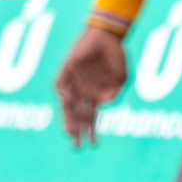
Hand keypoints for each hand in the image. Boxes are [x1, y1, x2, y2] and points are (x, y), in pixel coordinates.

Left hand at [55, 26, 127, 147]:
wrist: (108, 35)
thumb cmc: (116, 56)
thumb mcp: (121, 79)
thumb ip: (114, 92)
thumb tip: (103, 104)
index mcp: (94, 95)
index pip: (90, 117)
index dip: (91, 131)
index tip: (92, 145)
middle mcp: (82, 90)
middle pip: (76, 114)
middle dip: (76, 130)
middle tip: (76, 146)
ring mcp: (73, 81)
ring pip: (67, 103)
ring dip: (68, 118)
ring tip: (70, 132)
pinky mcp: (67, 68)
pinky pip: (60, 84)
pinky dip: (62, 93)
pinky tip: (67, 101)